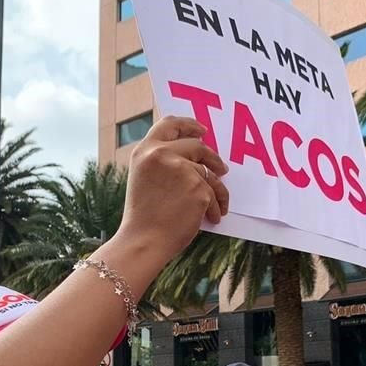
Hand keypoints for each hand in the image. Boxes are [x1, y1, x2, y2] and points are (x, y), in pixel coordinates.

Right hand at [118, 116, 228, 264]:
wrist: (144, 242)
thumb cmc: (143, 217)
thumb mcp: (144, 179)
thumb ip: (161, 163)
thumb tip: (192, 158)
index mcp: (145, 151)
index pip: (170, 124)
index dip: (189, 125)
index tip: (202, 131)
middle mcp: (162, 155)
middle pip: (197, 146)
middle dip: (213, 157)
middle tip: (221, 167)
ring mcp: (182, 170)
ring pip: (210, 173)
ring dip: (217, 190)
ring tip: (217, 204)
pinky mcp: (198, 188)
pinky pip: (214, 194)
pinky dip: (216, 207)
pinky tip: (213, 218)